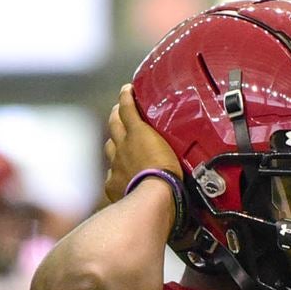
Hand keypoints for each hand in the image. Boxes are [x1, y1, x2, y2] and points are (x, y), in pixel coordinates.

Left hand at [104, 85, 182, 204]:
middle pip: (114, 123)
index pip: (127, 108)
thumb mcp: (175, 152)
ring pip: (109, 147)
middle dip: (116, 114)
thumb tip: (181, 141)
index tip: (126, 90)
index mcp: (138, 134)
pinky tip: (121, 175)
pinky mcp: (112, 183)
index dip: (126, 97)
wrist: (154, 199)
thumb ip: (172, 144)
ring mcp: (115, 165)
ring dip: (114, 142)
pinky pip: (111, 174)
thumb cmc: (168, 176)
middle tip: (120, 112)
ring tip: (119, 141)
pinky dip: (115, 172)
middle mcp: (123, 146)